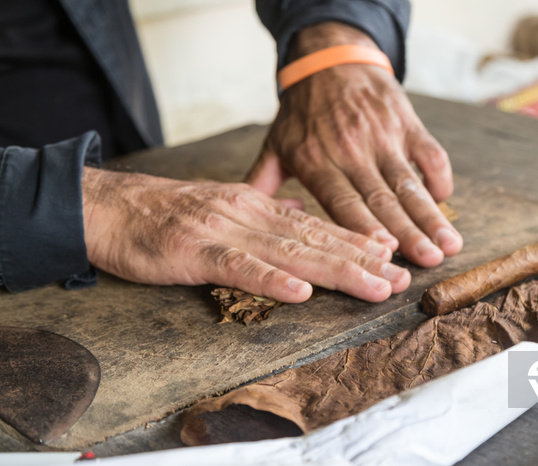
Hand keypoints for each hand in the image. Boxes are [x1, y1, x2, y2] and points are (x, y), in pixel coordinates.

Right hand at [81, 167, 409, 302]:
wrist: (111, 206)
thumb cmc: (168, 212)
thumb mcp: (226, 206)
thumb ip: (267, 212)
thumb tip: (303, 213)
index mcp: (258, 207)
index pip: (317, 227)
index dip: (357, 242)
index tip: (392, 257)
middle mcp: (250, 215)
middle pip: (315, 240)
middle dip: (362, 261)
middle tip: (400, 279)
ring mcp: (224, 230)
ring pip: (289, 252)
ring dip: (335, 270)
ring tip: (373, 285)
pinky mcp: (194, 250)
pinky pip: (238, 267)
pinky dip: (271, 280)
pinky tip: (301, 292)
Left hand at [246, 22, 462, 267]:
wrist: (328, 60)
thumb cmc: (302, 113)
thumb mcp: (276, 145)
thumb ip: (262, 184)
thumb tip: (243, 223)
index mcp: (317, 161)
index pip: (343, 202)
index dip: (366, 227)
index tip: (386, 252)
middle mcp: (350, 149)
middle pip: (383, 198)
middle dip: (410, 232)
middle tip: (431, 261)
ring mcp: (381, 134)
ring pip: (410, 181)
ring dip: (431, 214)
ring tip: (449, 244)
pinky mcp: (404, 121)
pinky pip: (429, 152)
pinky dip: (440, 177)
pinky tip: (445, 201)